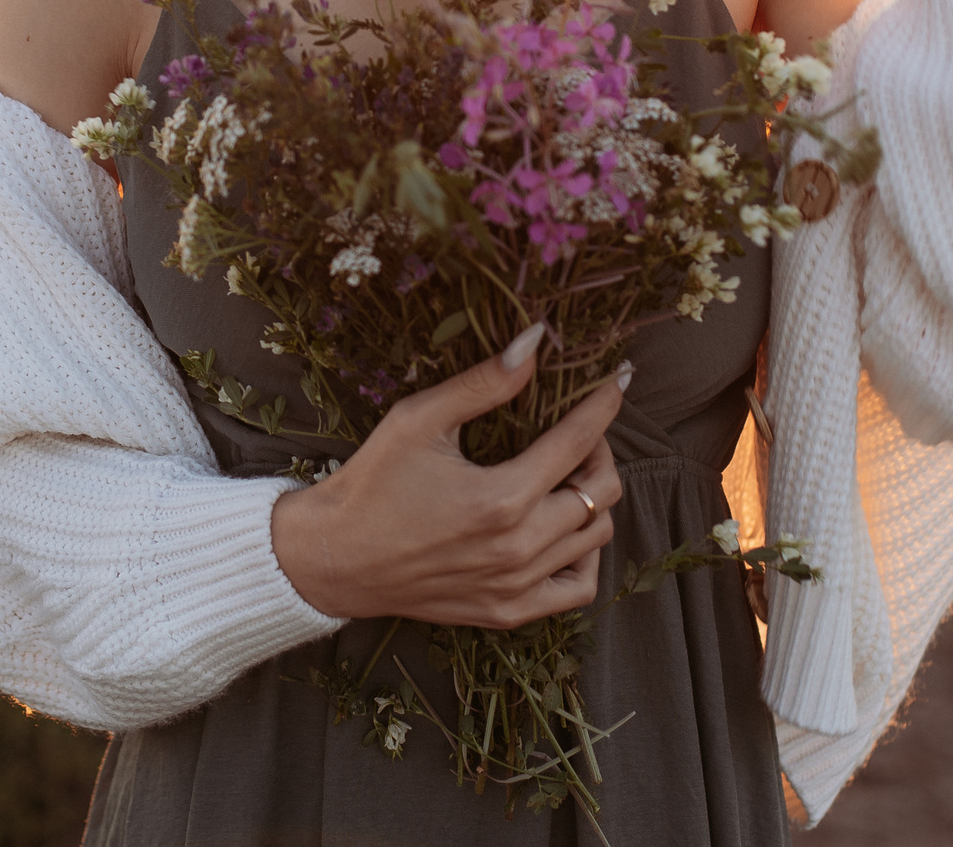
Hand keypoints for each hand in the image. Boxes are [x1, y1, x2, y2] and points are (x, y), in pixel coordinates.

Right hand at [270, 322, 628, 627]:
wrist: (334, 559)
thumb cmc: (372, 483)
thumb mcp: (419, 419)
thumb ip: (483, 382)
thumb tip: (535, 341)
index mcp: (501, 498)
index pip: (579, 442)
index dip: (604, 405)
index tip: (617, 381)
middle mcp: (518, 548)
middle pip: (602, 492)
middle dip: (600, 449)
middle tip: (577, 430)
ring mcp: (517, 586)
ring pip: (597, 536)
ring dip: (594, 498)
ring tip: (568, 474)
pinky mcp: (508, 612)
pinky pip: (578, 587)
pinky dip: (585, 554)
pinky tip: (563, 528)